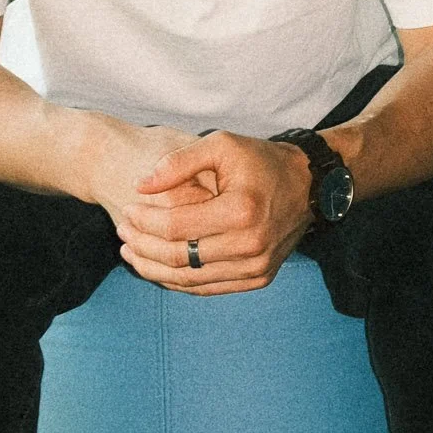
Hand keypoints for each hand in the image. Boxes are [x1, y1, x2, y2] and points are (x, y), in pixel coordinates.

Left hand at [114, 129, 313, 295]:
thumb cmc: (261, 161)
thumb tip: (141, 186)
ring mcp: (256, 267)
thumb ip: (178, 162)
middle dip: (142, 246)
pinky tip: (158, 266)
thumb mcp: (222, 145)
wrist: (310, 186)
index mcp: (240, 211)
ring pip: (189, 280)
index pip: (175, 227)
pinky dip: (177, 280)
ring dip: (153, 268)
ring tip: (131, 251)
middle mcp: (250, 245)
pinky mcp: (258, 278)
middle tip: (122, 232)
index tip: (127, 209)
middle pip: (177, 257)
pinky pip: (207, 288)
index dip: (143, 221)